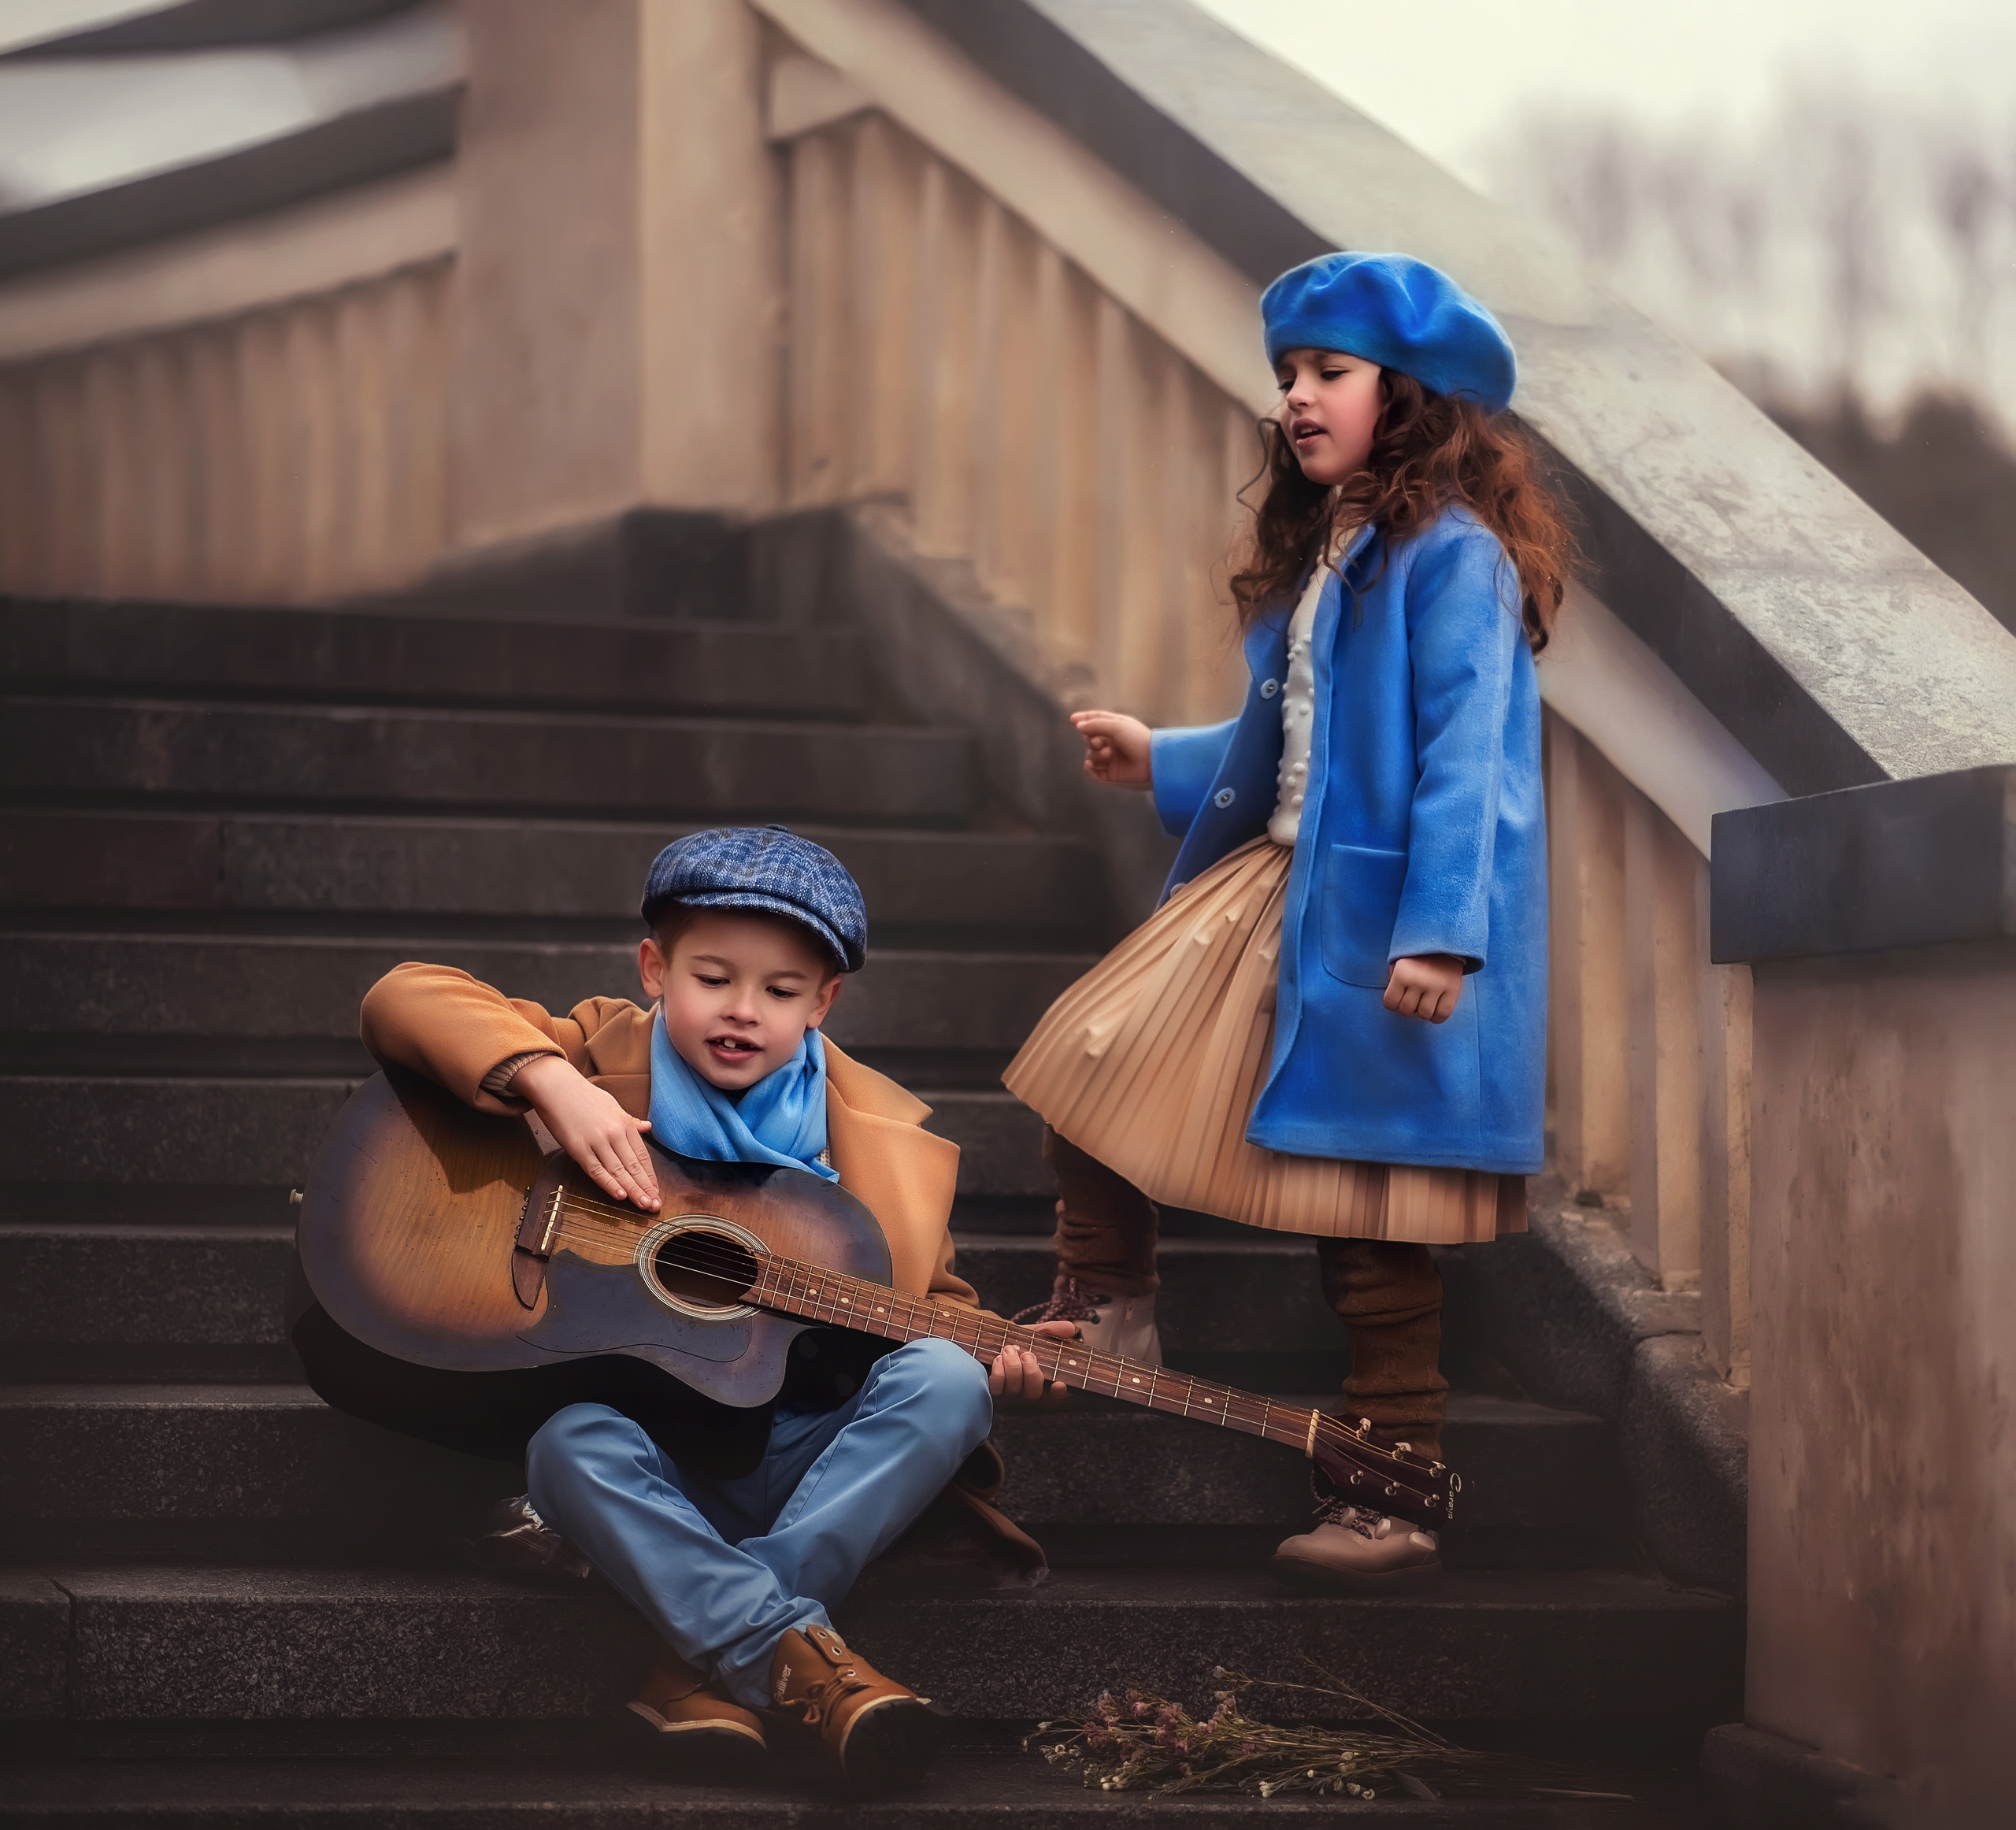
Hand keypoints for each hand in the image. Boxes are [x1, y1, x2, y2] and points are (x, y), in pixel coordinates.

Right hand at [510, 1055, 660, 1209]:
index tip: (656, 1191)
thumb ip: (630, 1120)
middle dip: (645, 1187)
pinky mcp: (578, 1148)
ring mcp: (596, 1141)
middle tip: (655, 1205)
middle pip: (633, 1166)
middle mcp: (614, 1133)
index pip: (642, 1155)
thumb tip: (647, 1127)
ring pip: (618, 1171)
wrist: (556, 1086)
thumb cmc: (584, 1096)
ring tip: (643, 1205)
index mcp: (624, 1124)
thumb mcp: (612, 1105)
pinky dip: (609, 1184)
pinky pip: (596, 1170)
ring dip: (633, 1190)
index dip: (650, 1176)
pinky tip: (621, 1195)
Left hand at [988, 1320, 1078, 1407]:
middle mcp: (1020, 1393)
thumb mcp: (1030, 1334)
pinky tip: (998, 1358)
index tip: (1060, 1383)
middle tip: (1027, 1354)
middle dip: (1032, 1373)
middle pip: (1034, 1394)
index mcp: (1035, 1383)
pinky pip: (996, 1388)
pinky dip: (999, 1371)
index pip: (1051, 1398)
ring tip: (1009, 1349)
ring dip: (1014, 1367)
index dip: (1058, 1395)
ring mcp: (1003, 1394)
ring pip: (1015, 1390)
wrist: (981, 1338)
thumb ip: (1050, 1331)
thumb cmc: (1009, 1340)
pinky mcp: (986, 1389)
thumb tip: (1071, 1328)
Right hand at [1070, 709, 1152, 789]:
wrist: (1152, 760)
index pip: (1096, 721)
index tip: (1072, 720)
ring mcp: (1111, 759)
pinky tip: (1090, 765)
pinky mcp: (1110, 774)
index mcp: (1116, 727)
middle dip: (1091, 739)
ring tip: (1108, 754)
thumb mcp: (1116, 725)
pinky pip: (1092, 772)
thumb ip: (1095, 724)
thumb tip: (1078, 726)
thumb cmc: (1138, 739)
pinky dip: (1089, 769)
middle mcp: (1112, 742)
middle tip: (1100, 741)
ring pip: (1090, 755)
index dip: (1083, 719)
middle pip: (1090, 738)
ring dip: (1095, 753)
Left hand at [1383, 954, 1463, 1023]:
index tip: (1399, 998)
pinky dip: (1437, 1017)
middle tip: (1413, 999)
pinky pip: (1442, 1014)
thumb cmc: (1417, 956)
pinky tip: (1435, 1008)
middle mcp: (1418, 981)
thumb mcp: (1398, 963)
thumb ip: (1393, 983)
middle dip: (1407, 1008)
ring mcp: (1437, 986)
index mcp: (1402, 973)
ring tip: (1424, 1001)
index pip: (1390, 1003)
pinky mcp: (1453, 989)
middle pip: (1406, 1011)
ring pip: (1424, 1015)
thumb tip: (1394, 1004)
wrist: (1443, 943)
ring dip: (1422, 1012)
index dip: (1393, 1003)